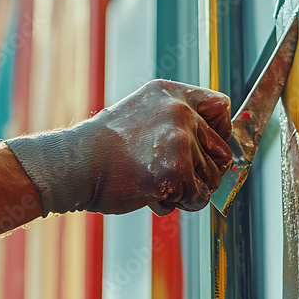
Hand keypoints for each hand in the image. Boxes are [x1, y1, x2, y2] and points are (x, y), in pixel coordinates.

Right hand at [5, 79, 232, 215]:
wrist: (76, 165)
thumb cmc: (105, 148)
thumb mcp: (142, 113)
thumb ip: (176, 121)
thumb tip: (212, 144)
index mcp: (173, 94)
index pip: (222, 108)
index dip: (219, 133)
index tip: (202, 149)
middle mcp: (180, 112)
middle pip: (223, 152)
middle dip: (202, 172)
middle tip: (173, 177)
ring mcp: (179, 140)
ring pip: (212, 179)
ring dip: (190, 191)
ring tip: (158, 184)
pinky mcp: (175, 170)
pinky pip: (198, 198)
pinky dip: (179, 204)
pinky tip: (153, 194)